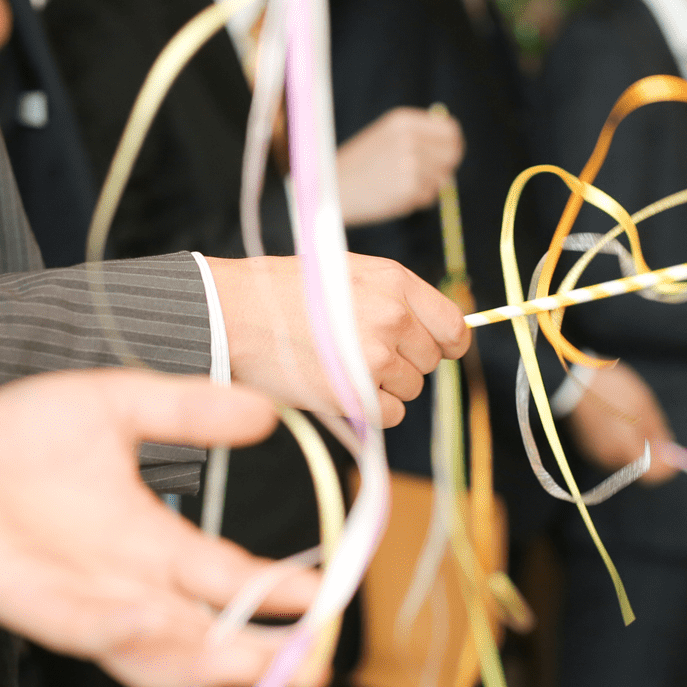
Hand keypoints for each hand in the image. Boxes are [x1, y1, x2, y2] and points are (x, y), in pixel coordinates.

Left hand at [0, 369, 324, 686]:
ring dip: (210, 665)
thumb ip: (186, 410)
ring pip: (163, 657)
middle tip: (315, 664)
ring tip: (259, 667)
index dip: (282, 592)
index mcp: (157, 542)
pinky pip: (92, 635)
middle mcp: (133, 585)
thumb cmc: (20, 432)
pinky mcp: (41, 612)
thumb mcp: (118, 405)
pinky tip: (157, 620)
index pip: (233, 580)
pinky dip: (127, 635)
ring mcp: (90, 606)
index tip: (329, 595)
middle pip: (212, 636)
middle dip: (264, 655)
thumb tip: (265, 411)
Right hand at [204, 254, 471, 426]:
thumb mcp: (346, 272)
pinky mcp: (355, 393)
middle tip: (362, 353)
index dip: (444, 343)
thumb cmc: (283, 292)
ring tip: (343, 366)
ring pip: (411, 389)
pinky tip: (341, 387)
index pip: (454, 325)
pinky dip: (371, 409)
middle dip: (404, 362)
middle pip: (431, 361)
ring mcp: (375, 357)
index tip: (430, 349)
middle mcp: (392, 316)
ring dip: (385, 386)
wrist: (232, 314)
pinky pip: (391, 414)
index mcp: (394, 281)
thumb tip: (430, 329)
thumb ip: (392, 297)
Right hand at [336, 106, 464, 225]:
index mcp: (403, 121)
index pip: (450, 130)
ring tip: (399, 185)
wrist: (330, 189)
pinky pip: (429, 197)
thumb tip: (453, 145)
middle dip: (445, 167)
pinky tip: (394, 196)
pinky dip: (417, 201)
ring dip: (427, 186)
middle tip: (426, 176)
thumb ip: (418, 137)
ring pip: (442, 178)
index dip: (453, 145)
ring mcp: (411, 163)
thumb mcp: (385, 137)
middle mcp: (409, 138)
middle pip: (452, 154)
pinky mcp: (409, 188)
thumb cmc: (358, 165)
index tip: (448, 156)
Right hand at [565, 361, 676, 484]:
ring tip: (629, 414)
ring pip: (625, 457)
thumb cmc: (613, 387)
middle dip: (649, 450)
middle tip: (649, 422)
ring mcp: (596, 453)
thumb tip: (669, 453)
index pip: (653, 475)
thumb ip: (658, 433)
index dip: (666, 466)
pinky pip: (611, 450)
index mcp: (625, 447)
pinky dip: (618, 439)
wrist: (572, 377)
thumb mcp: (644, 405)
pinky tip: (615, 416)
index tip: (671, 451)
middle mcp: (609, 457)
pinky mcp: (587, 447)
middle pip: (639, 465)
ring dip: (633, 443)